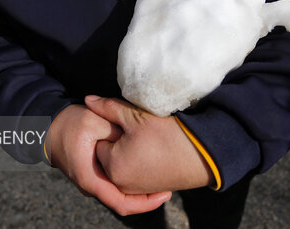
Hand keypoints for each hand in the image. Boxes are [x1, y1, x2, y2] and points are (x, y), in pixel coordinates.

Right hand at [45, 104, 171, 215]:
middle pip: (124, 202)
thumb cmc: (69, 124)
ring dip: (140, 190)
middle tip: (169, 186)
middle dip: (147, 198)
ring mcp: (93, 182)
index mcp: (91, 179)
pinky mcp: (95, 175)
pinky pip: (116, 185)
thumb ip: (116, 130)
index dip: (146, 203)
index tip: (165, 194)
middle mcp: (92, 186)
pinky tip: (146, 171)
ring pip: (121, 194)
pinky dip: (132, 182)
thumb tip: (137, 137)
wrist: (48, 126)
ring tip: (161, 179)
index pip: (122, 203)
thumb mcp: (94, 121)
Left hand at [85, 96, 213, 193]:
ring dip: (128, 151)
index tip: (130, 124)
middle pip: (109, 153)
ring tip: (148, 141)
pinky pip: (134, 172)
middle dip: (118, 141)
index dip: (113, 128)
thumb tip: (88, 99)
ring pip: (121, 162)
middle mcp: (119, 183)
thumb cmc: (167, 136)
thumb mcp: (135, 117)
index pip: (100, 140)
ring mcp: (134, 189)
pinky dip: (139, 161)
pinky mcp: (147, 190)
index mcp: (112, 165)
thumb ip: (108, 107)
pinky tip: (153, 151)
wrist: (201, 156)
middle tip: (139, 131)